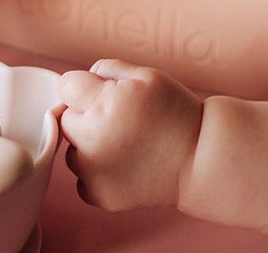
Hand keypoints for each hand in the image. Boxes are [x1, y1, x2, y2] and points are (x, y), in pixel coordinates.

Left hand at [59, 59, 201, 210]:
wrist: (201, 159)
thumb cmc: (175, 112)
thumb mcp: (144, 75)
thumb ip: (105, 70)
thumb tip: (82, 80)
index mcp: (100, 107)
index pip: (67, 87)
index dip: (86, 85)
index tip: (106, 92)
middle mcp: (90, 143)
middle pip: (65, 120)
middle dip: (85, 115)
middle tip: (120, 119)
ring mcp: (92, 175)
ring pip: (72, 150)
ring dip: (88, 144)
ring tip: (125, 141)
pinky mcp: (100, 197)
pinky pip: (83, 178)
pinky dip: (96, 171)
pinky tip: (125, 162)